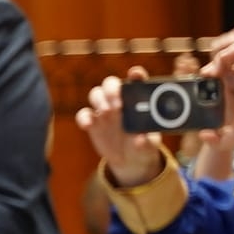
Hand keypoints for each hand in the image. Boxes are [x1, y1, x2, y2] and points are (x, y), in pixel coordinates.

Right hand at [75, 68, 168, 187]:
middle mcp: (119, 100)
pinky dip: (83, 118)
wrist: (130, 160)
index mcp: (138, 99)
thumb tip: (140, 139)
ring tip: (106, 113)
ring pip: (96, 94)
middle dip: (112, 89)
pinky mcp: (93, 122)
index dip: (135, 74)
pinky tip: (88, 126)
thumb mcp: (150, 146)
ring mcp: (104, 110)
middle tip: (118, 104)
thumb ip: (147, 141)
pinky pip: (83, 114)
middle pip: (111, 83)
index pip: (136, 80)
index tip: (135, 74)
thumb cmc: (145, 146)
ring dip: (99, 100)